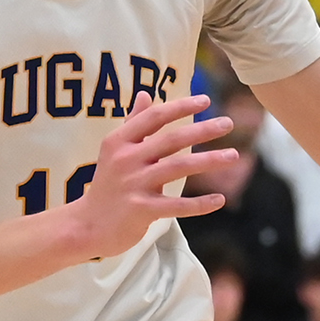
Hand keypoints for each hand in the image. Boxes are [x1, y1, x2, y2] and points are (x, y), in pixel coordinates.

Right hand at [61, 93, 231, 260]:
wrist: (86, 226)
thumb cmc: (106, 185)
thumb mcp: (114, 151)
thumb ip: (132, 123)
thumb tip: (145, 94)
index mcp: (119, 142)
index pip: (154, 117)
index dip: (181, 107)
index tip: (206, 101)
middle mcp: (126, 160)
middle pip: (170, 140)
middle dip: (202, 130)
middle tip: (228, 124)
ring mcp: (133, 185)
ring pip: (178, 168)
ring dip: (209, 161)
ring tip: (234, 156)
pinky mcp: (140, 211)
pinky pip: (176, 206)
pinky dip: (199, 204)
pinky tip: (219, 200)